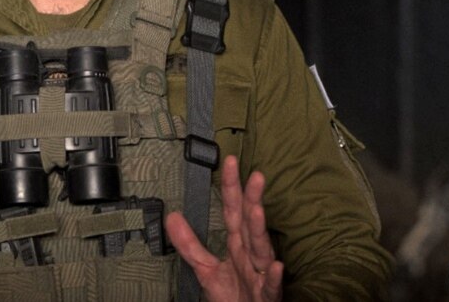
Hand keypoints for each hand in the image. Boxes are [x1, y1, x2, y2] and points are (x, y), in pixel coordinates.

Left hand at [166, 156, 283, 301]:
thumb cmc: (233, 296)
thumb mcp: (206, 269)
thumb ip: (189, 244)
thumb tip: (171, 216)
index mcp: (238, 245)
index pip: (234, 211)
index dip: (231, 187)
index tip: (229, 161)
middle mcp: (251, 254)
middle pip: (250, 223)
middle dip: (252, 199)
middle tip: (255, 175)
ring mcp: (261, 274)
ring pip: (261, 249)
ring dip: (260, 230)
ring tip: (257, 211)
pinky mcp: (267, 296)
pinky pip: (271, 286)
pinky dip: (274, 276)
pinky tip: (277, 266)